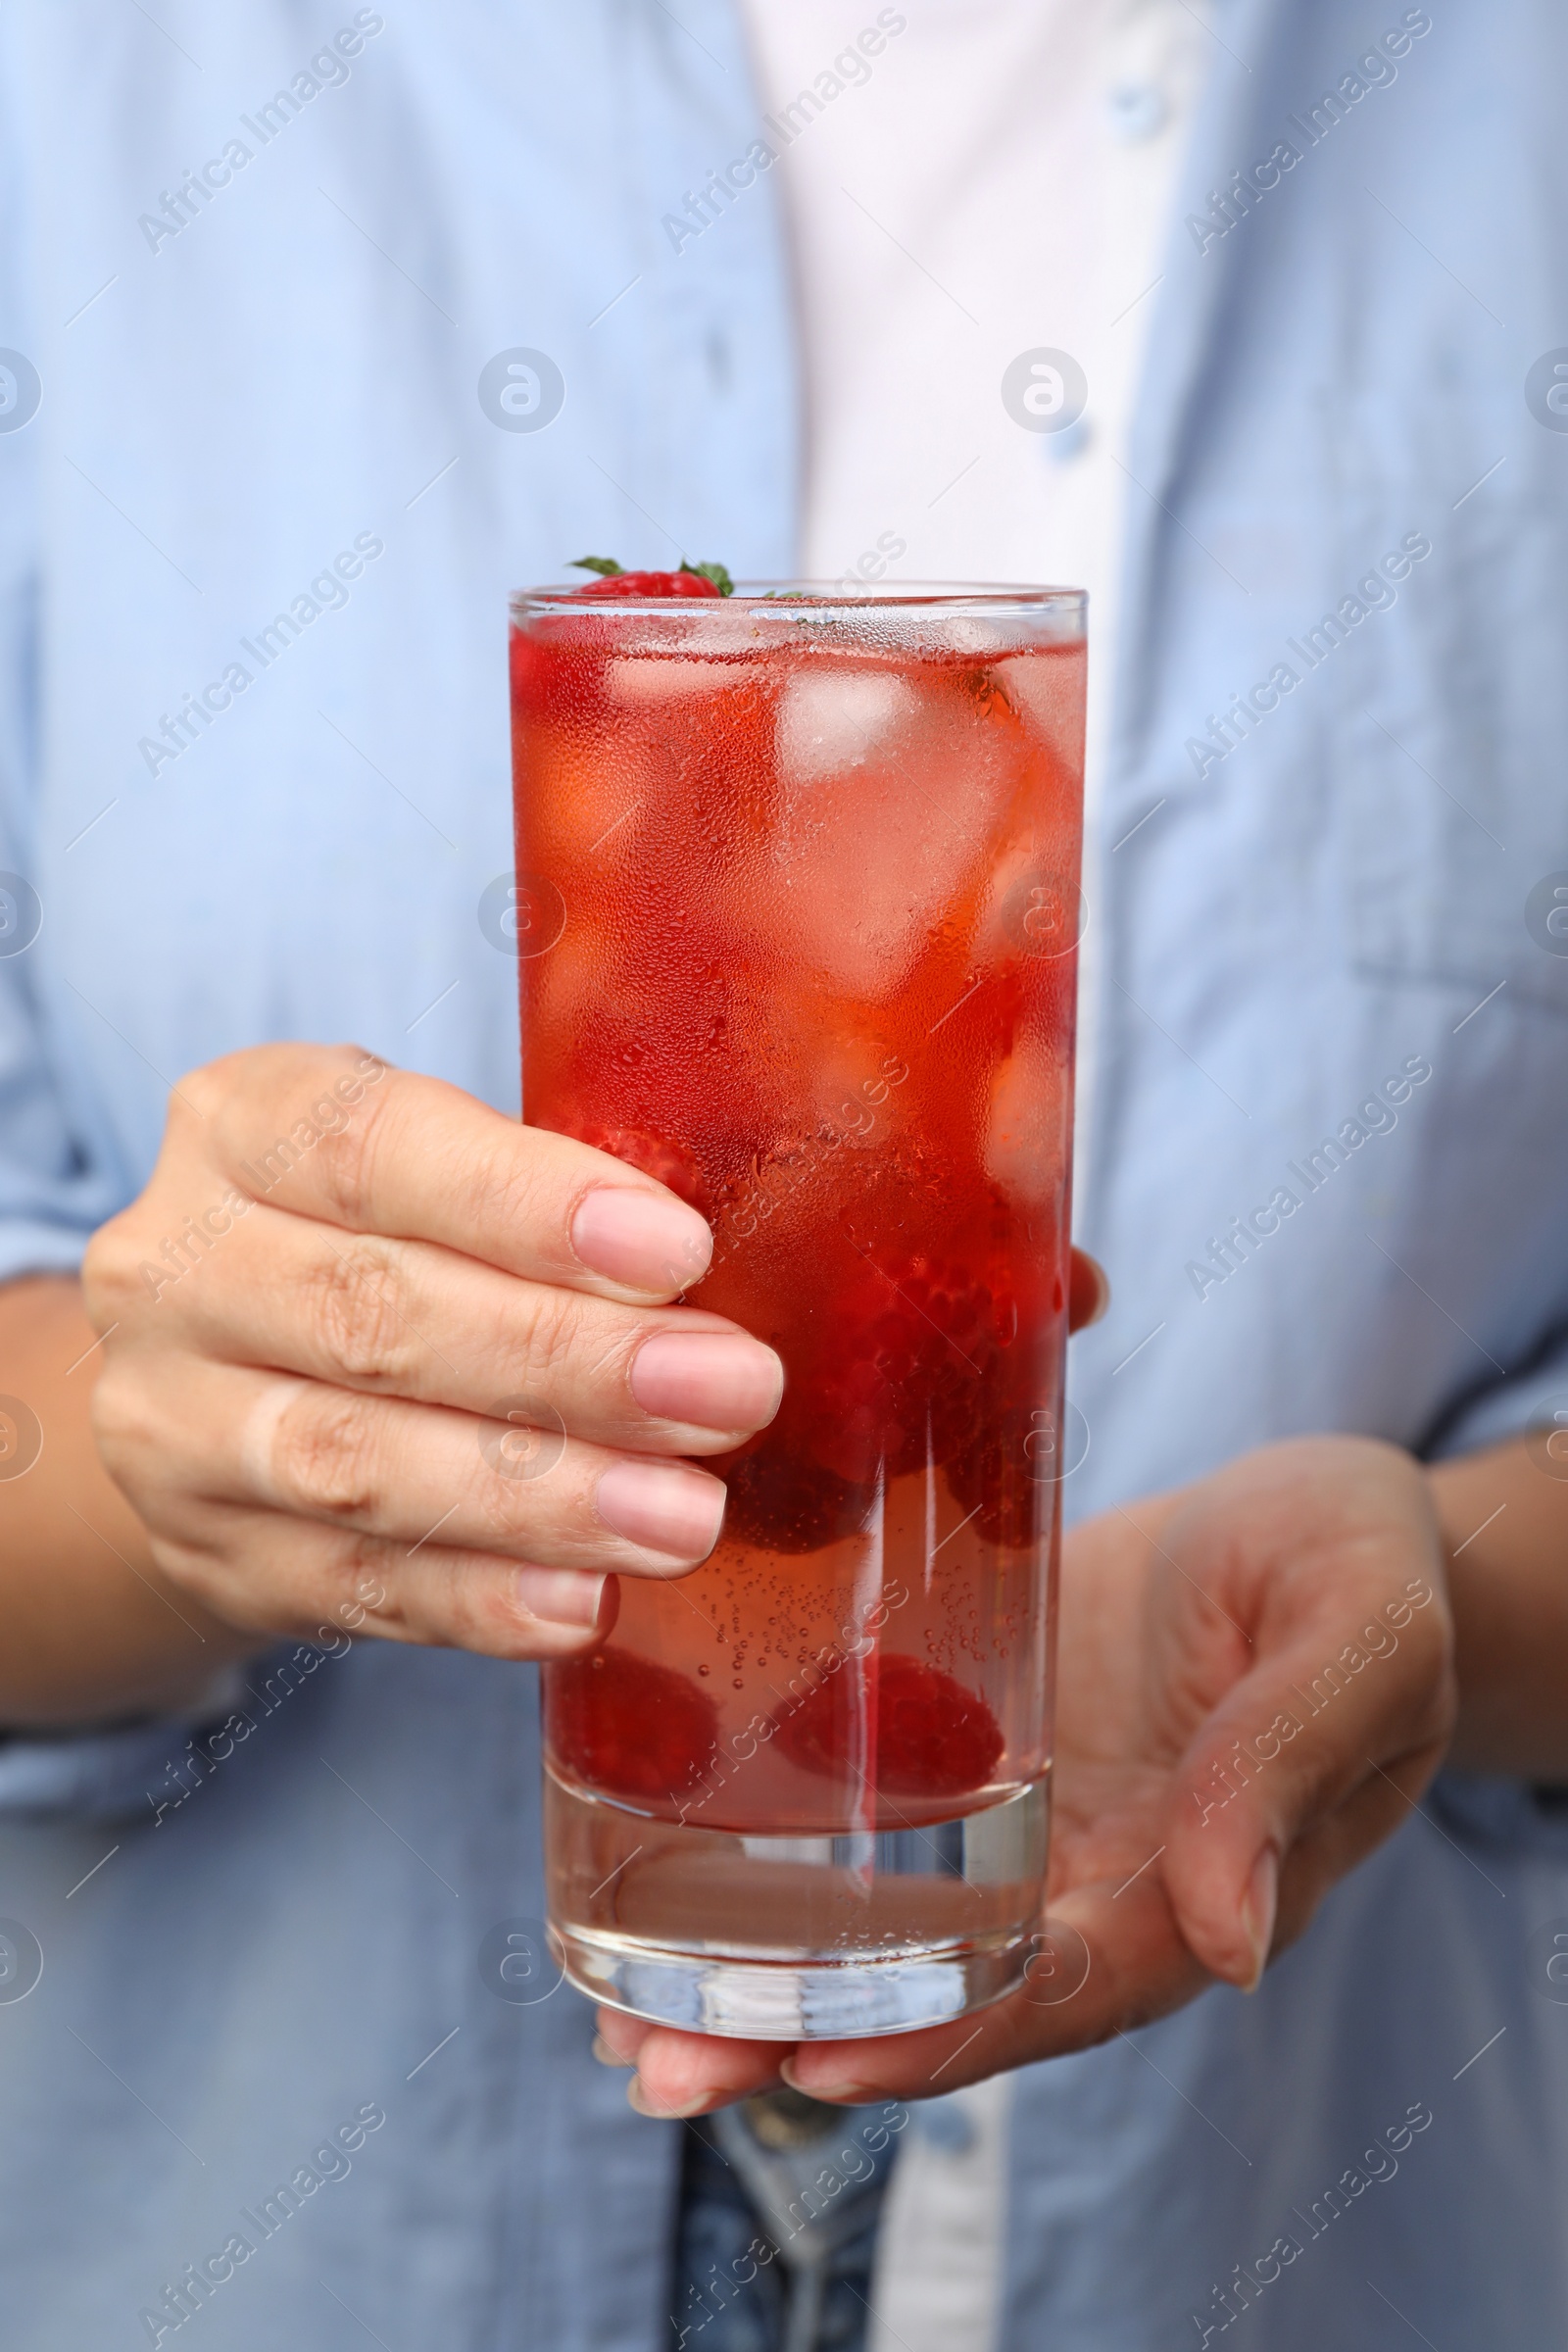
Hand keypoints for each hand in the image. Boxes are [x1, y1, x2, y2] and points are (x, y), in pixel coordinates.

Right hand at [82, 1044, 786, 1663]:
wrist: (201, 1380)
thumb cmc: (371, 1237)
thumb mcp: (419, 1160)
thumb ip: (536, 1185)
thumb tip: (716, 1261)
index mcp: (241, 1125)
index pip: (375, 1149)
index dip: (528, 1203)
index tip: (678, 1248)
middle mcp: (177, 1268)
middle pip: (375, 1315)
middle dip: (572, 1361)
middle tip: (731, 1390)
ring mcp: (172, 1426)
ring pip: (357, 1466)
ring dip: (539, 1496)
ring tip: (683, 1518)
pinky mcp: (210, 1554)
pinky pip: (351, 1588)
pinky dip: (478, 1601)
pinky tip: (584, 1604)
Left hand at [597, 1435, 1455, 2114]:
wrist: (1318, 1510)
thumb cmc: (1362, 1571)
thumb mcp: (1356, 1638)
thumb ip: (1290, 1764)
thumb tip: (1232, 1941)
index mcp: (1192, 1884)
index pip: (1062, 1992)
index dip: (943, 2034)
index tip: (817, 2056)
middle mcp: (1086, 1878)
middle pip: (941, 1990)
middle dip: (800, 2038)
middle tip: (658, 2064)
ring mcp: (1015, 1813)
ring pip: (881, 1923)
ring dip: (756, 1977)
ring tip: (618, 2018)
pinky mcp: (959, 1727)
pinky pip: (862, 1807)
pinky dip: (763, 1853)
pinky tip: (646, 1862)